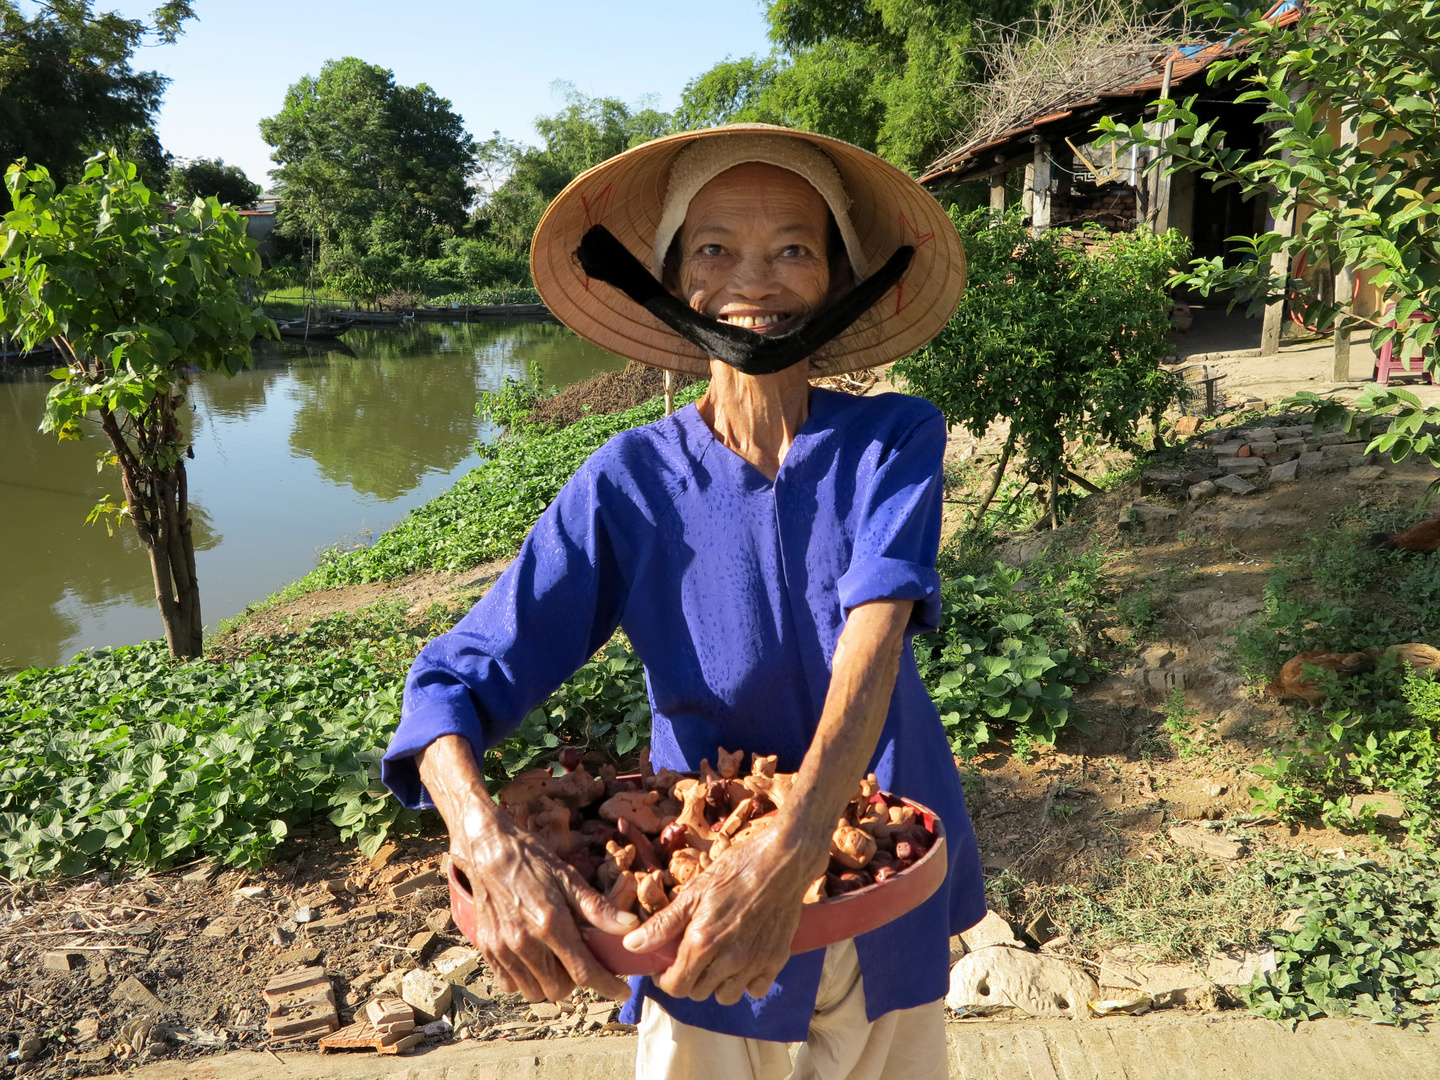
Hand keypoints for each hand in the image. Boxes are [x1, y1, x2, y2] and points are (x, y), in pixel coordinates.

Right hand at [418, 734, 634, 1003]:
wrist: (486, 848)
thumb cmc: (532, 860)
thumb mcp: (568, 878)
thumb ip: (598, 908)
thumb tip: (630, 927)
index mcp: (550, 923)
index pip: (584, 972)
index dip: (607, 986)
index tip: (622, 992)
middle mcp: (524, 942)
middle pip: (559, 988)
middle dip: (576, 981)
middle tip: (583, 961)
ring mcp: (502, 948)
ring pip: (534, 991)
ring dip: (551, 982)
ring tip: (558, 959)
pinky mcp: (487, 948)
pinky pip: (510, 982)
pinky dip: (526, 978)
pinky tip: (534, 957)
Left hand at [620, 825, 825, 1005]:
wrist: (783, 860)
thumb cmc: (735, 869)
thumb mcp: (694, 892)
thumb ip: (663, 924)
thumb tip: (631, 945)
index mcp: (703, 942)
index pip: (676, 986)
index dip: (665, 979)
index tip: (666, 967)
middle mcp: (729, 959)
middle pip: (698, 992)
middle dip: (690, 978)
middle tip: (692, 954)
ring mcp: (755, 962)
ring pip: (726, 996)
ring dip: (717, 983)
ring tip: (717, 958)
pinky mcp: (776, 960)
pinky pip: (755, 990)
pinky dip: (746, 981)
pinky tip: (743, 959)